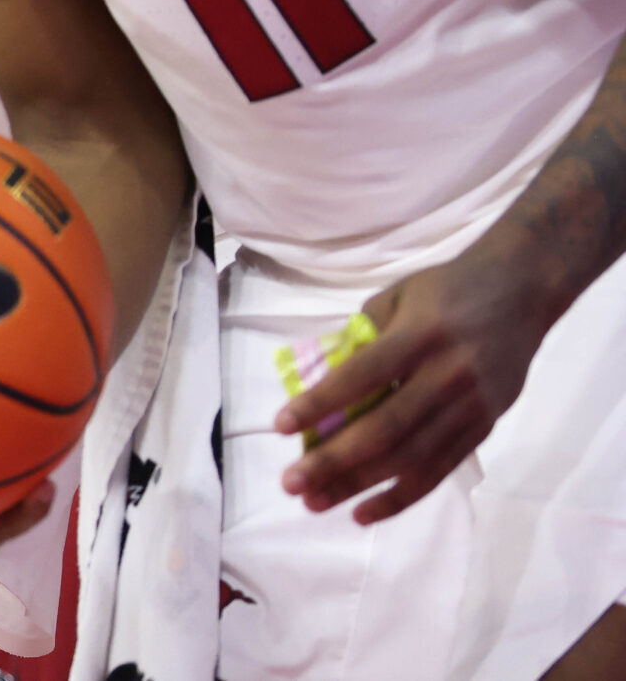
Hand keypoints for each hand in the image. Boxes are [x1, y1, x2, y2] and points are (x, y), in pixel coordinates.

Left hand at [274, 255, 542, 522]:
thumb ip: (362, 337)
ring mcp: (471, 407)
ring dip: (360, 486)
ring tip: (316, 503)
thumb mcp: (396, 297)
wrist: (522, 290)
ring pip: (412, 459)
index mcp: (421, 336)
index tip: (280, 426)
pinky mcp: (484, 428)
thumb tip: (322, 384)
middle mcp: (448, 376)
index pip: (363, 376)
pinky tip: (365, 512)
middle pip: (386, 429)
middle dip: (334, 461)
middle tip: (291, 483)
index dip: (321, 404)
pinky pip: (440, 470)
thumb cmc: (446, 289)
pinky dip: (402, 496)